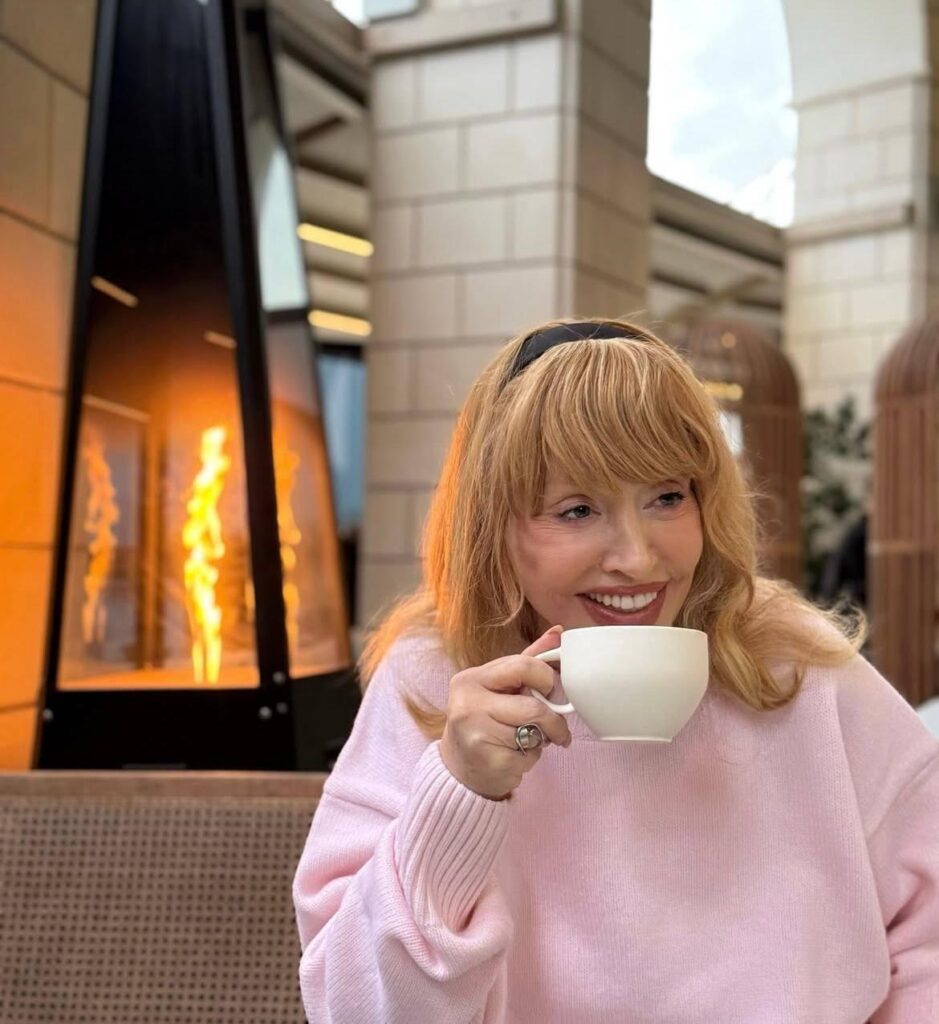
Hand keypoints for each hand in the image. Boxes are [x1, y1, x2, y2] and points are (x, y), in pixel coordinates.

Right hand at [439, 626, 570, 799]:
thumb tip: (559, 632)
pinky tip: (514, 757)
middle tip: (557, 728)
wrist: (459, 768)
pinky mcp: (487, 760)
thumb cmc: (485, 721)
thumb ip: (527, 661)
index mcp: (471, 678)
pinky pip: (527, 756)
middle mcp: (468, 703)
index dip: (547, 679)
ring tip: (526, 742)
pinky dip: (530, 759)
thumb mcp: (500, 687)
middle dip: (553, 720)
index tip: (553, 692)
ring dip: (541, 741)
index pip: (523, 666)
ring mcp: (475, 733)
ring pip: (533, 733)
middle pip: (533, 706)